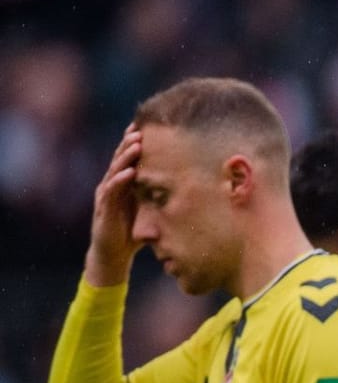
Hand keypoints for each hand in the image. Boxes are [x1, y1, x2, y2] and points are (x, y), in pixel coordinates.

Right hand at [85, 125, 143, 287]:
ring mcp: (106, 195)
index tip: (148, 127)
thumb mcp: (149, 212)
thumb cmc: (131, 233)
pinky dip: (120, 180)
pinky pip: (112, 191)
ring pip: (115, 170)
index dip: (135, 143)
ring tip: (137, 143)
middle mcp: (112, 186)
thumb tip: (188, 193)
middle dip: (130, 142)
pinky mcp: (104, 208)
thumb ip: (159, 199)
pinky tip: (129, 172)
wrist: (112, 254)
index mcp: (122, 184)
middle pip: (120, 159)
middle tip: (141, 127)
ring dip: (126, 156)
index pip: (128, 159)